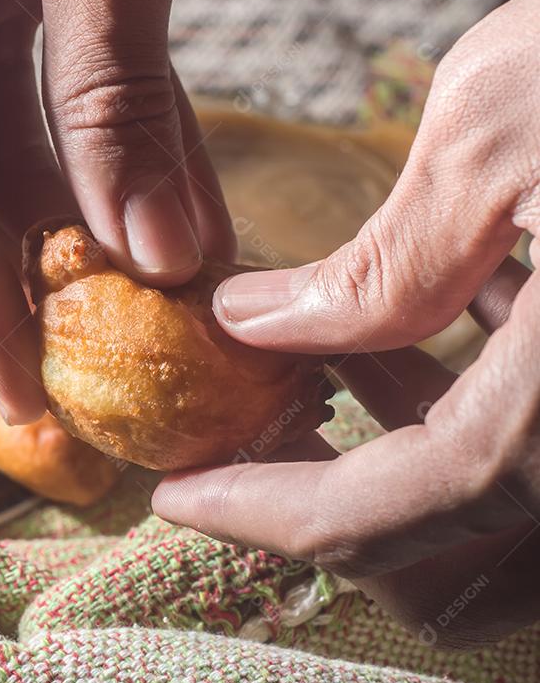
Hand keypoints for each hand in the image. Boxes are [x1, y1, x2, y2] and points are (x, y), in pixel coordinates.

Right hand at [0, 0, 233, 422]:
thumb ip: (110, 87)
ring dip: (96, 208)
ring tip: (175, 287)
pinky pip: (53, 80)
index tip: (20, 388)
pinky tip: (182, 211)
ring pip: (4, 133)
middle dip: (36, 257)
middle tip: (111, 349)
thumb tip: (155, 254)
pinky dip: (121, 140)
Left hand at [154, 0, 539, 647]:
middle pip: (459, 550)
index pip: (402, 506)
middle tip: (246, 437)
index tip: (177, 496)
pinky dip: (471, 412)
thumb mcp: (503, 132)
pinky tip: (425, 330)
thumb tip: (259, 324)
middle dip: (333, 503)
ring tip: (315, 374)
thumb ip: (379, 263)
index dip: (271, 512)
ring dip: (397, 458)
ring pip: (505, 512)